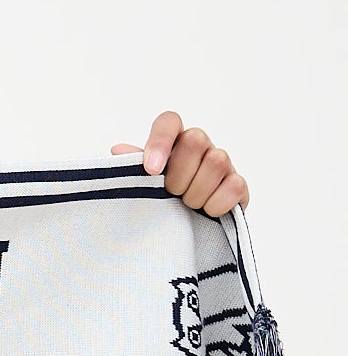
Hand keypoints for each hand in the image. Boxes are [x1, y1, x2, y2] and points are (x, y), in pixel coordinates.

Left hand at [110, 110, 247, 216]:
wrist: (187, 234)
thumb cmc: (161, 204)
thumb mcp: (143, 188)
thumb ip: (133, 169)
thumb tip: (118, 150)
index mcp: (174, 143)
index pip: (169, 122)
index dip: (160, 141)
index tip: (152, 170)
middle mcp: (201, 147)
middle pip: (195, 140)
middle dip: (179, 174)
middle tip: (171, 194)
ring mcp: (222, 164)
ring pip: (217, 162)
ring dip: (196, 192)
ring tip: (187, 207)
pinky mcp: (238, 185)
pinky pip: (235, 185)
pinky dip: (217, 203)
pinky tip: (207, 213)